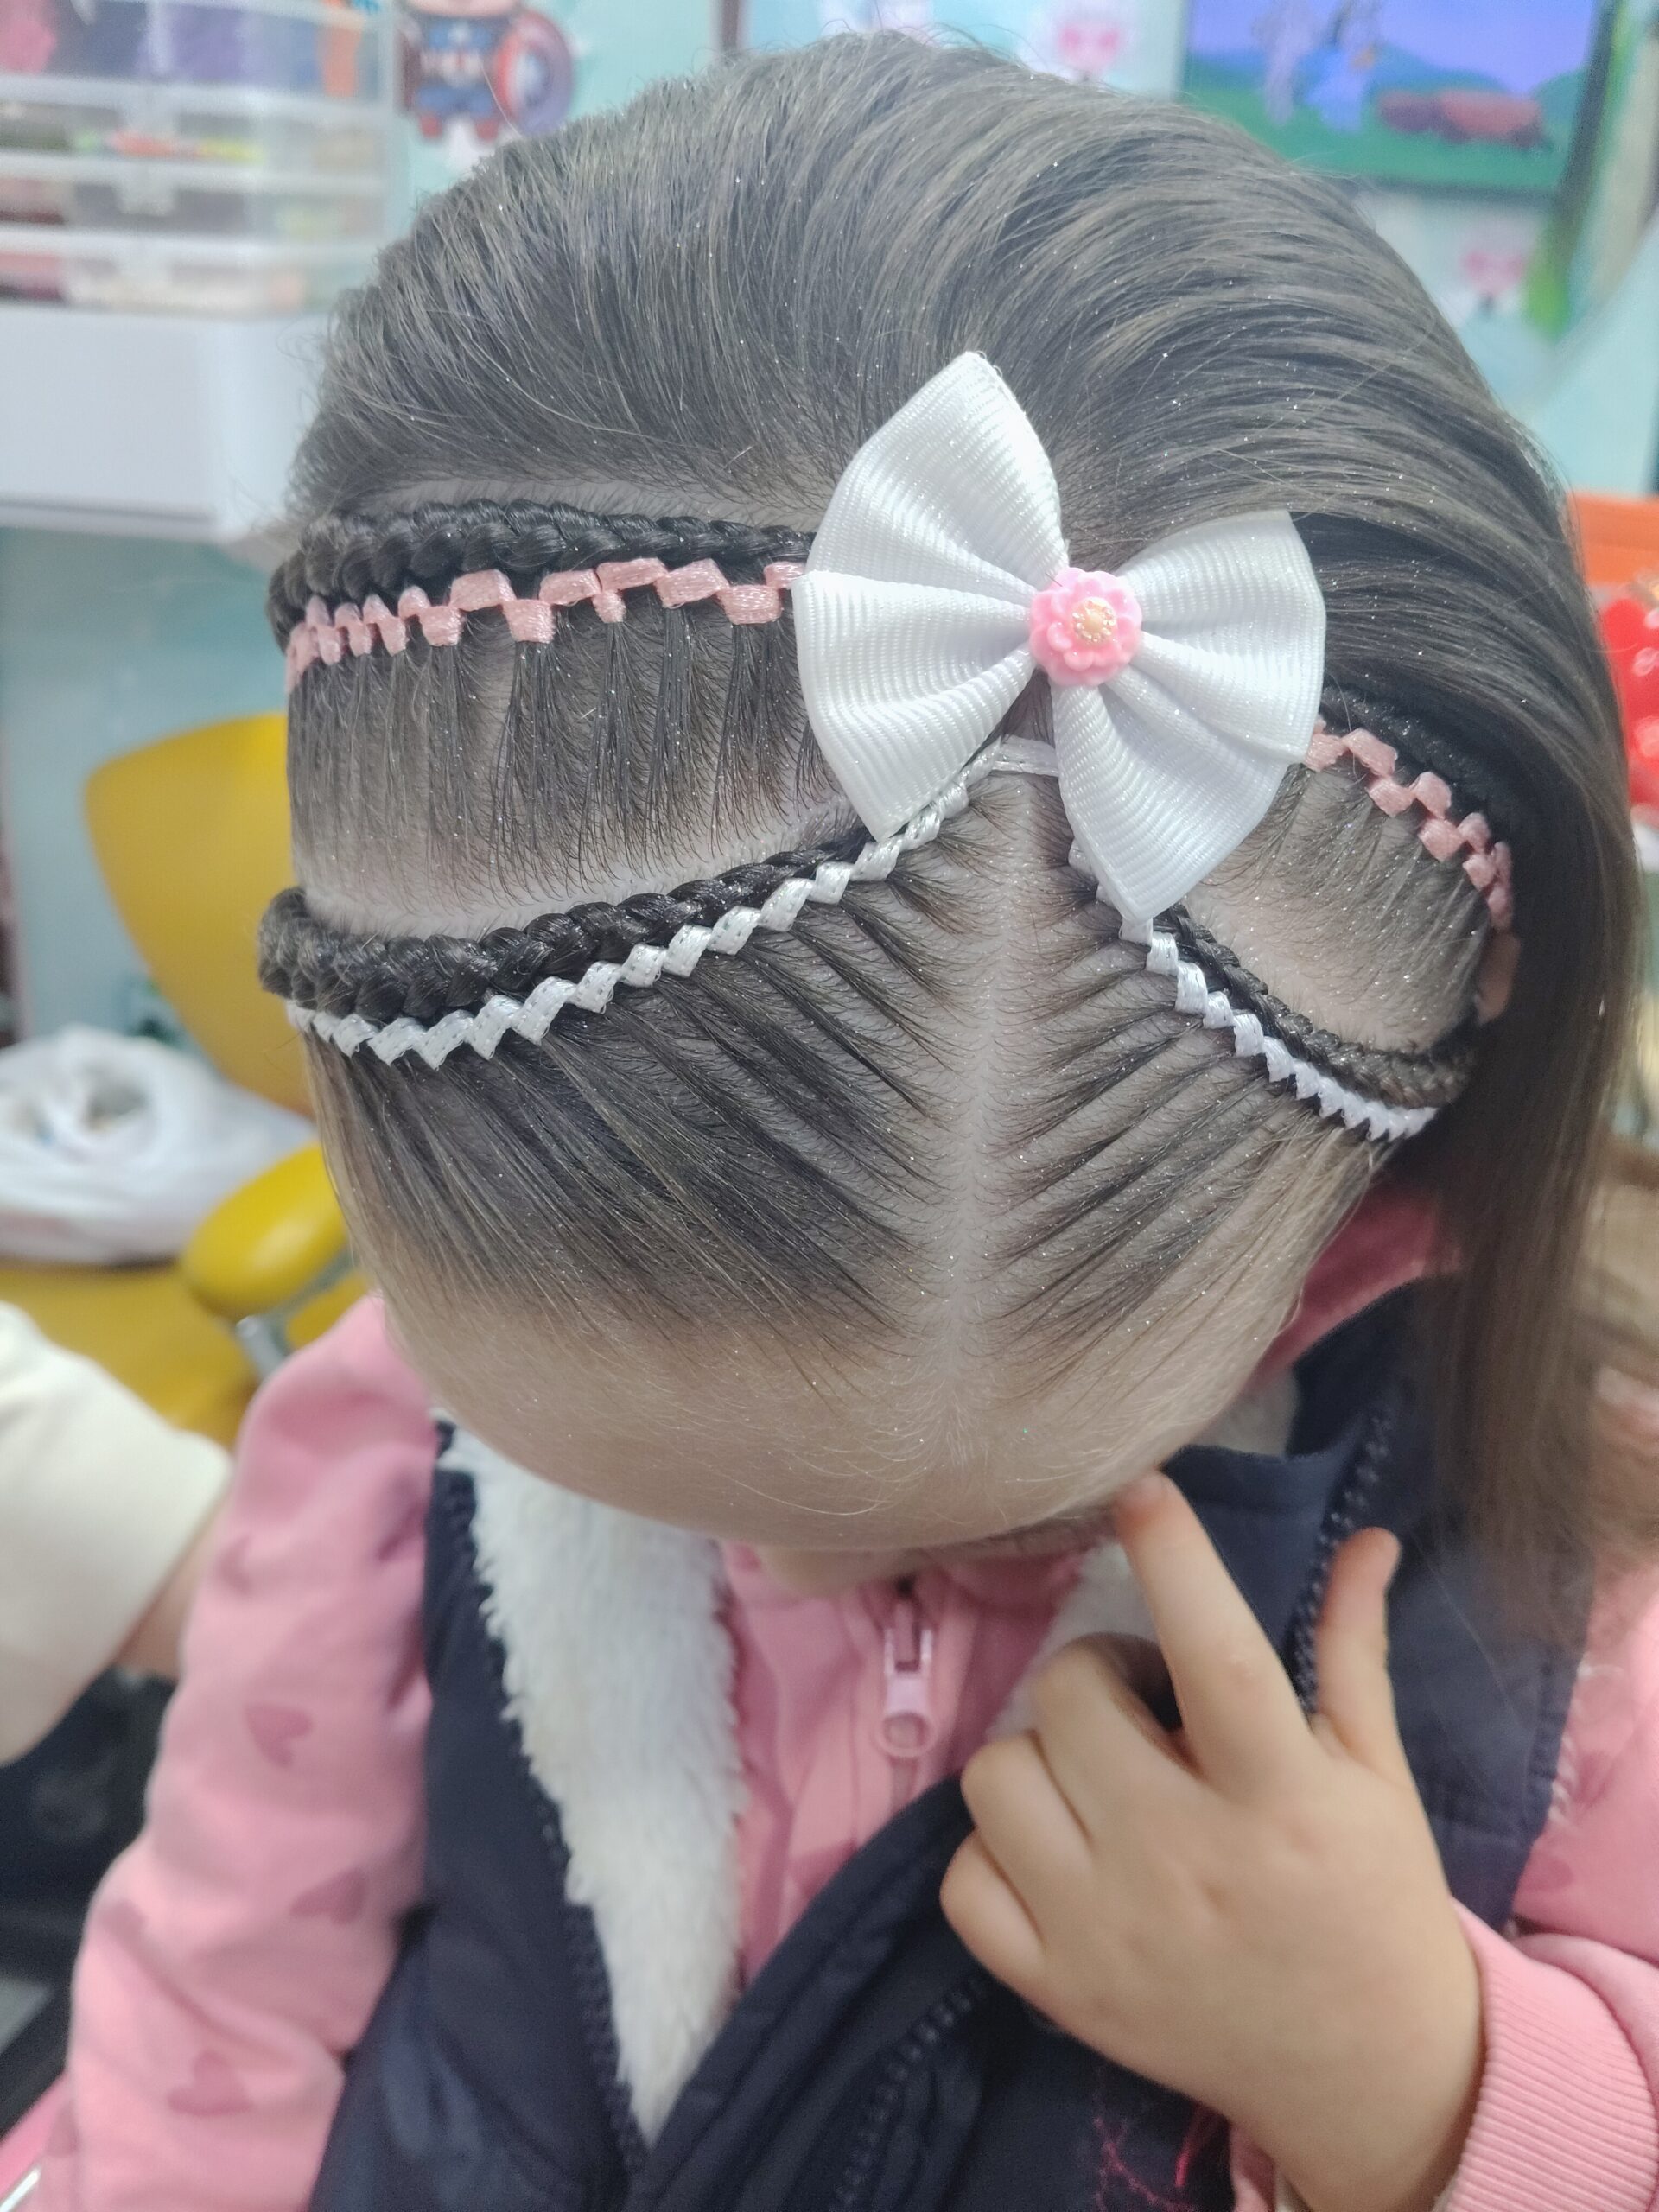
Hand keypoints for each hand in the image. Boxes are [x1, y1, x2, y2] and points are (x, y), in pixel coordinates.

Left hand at [940, 1473, 1482, 2211]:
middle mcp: (1185, 1864)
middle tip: (1147, 1704)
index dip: (1176, 1563)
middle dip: (1101, 1672)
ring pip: (997, 1774)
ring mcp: (1106, 1932)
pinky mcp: (1055, 1989)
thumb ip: (1352, 1651)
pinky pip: (964, 1878)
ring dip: (1041, 1756)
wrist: (1367, 2075)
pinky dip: (997, 1850)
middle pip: (1072, 1698)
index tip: (1142, 1492)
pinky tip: (1059, 1851)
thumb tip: (1366, 1537)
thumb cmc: (1371, 1901)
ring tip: (1101, 1780)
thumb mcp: (1377, 1776)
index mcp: (1281, 1802)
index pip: (1220, 1660)